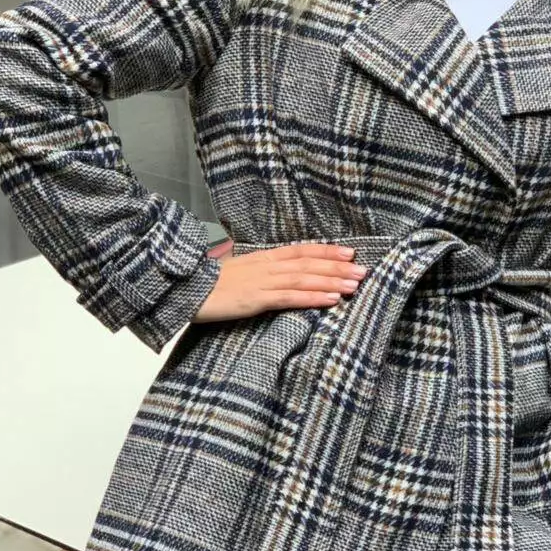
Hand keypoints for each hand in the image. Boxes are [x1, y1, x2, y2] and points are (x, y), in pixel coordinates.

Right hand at [192, 242, 367, 322]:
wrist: (187, 290)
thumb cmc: (211, 284)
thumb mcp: (240, 272)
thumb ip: (262, 271)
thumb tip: (281, 274)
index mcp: (264, 258)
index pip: (302, 250)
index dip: (327, 251)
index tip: (350, 252)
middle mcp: (268, 266)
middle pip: (309, 263)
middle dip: (338, 266)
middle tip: (363, 270)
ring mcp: (263, 282)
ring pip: (305, 279)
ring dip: (332, 281)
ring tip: (355, 285)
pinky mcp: (257, 299)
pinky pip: (291, 298)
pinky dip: (314, 297)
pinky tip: (332, 300)